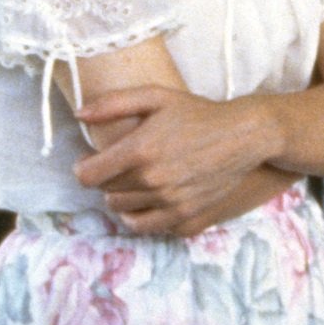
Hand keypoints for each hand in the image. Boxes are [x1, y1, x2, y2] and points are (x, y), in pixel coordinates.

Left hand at [74, 83, 275, 236]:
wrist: (244, 137)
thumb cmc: (198, 114)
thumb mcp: (156, 97)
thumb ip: (113, 104)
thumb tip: (79, 114)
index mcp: (139, 151)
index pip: (88, 176)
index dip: (83, 168)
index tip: (91, 161)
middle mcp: (153, 182)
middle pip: (106, 195)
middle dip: (107, 181)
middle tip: (121, 167)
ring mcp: (172, 204)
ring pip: (124, 214)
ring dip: (123, 200)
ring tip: (135, 184)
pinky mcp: (188, 218)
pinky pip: (150, 228)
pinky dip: (145, 217)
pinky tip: (152, 201)